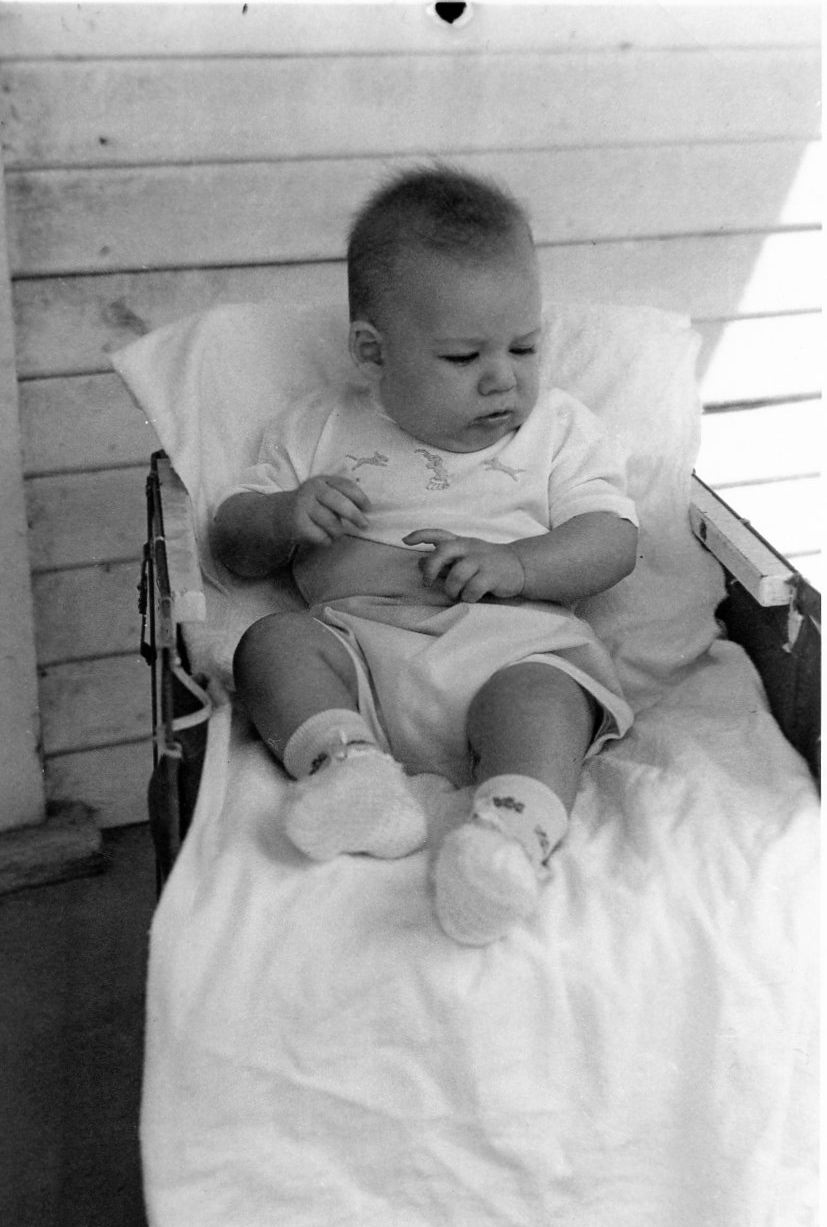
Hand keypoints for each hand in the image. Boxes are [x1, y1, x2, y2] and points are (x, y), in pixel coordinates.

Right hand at [290, 476, 370, 546]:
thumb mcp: (323, 492)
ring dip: (338, 531)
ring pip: (332, 523)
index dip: (359, 497)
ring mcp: (303, 507)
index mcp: (321, 481)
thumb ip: (341, 495)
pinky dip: (327, 540)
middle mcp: (311, 491)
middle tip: (364, 525)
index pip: (345, 486)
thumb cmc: (311, 504)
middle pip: (339, 503)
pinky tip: (323, 536)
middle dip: (355, 515)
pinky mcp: (298, 525)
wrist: (280, 513)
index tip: (368, 508)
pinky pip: (322, 536)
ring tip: (336, 532)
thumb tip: (366, 510)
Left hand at [403, 529, 524, 601]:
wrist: (520, 565)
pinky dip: (468, 597)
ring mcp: (482, 561)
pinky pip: (472, 589)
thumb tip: (418, 562)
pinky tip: (471, 597)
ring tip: (456, 594)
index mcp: (461, 543)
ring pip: (456, 575)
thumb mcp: (465, 557)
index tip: (406, 541)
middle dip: (430, 568)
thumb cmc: (486, 563)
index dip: (420, 535)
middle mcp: (470, 548)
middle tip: (426, 582)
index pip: (438, 534)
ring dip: (451, 589)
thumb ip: (443, 560)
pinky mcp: (492, 575)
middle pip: (443, 552)